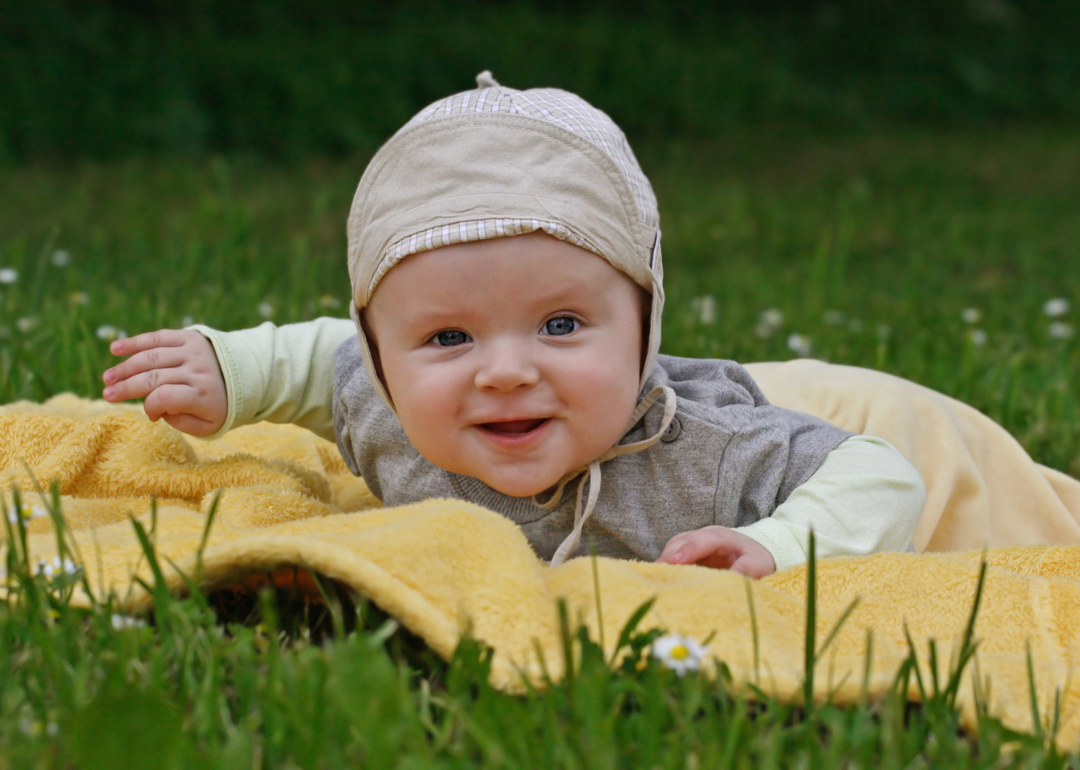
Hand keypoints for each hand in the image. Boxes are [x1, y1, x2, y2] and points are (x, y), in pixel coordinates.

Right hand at [102, 329, 227, 436]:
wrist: (247, 375)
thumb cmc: (220, 406)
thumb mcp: (208, 425)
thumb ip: (181, 423)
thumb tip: (155, 410)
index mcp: (204, 395)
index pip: (167, 397)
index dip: (151, 407)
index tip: (150, 415)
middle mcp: (197, 370)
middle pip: (154, 376)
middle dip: (126, 387)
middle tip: (107, 395)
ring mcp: (193, 351)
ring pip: (152, 356)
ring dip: (125, 367)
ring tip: (107, 378)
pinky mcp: (189, 337)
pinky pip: (158, 337)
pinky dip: (136, 342)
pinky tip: (115, 349)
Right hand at [657, 525, 775, 577]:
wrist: (757, 552)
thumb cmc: (757, 557)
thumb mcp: (759, 563)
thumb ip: (747, 569)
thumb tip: (733, 578)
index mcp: (721, 536)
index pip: (701, 540)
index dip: (687, 550)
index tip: (674, 562)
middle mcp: (704, 536)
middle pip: (681, 542)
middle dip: (668, 557)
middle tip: (657, 575)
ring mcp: (694, 544)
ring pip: (673, 548)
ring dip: (664, 563)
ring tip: (655, 580)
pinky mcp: (689, 554)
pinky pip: (674, 558)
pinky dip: (667, 568)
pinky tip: (661, 580)